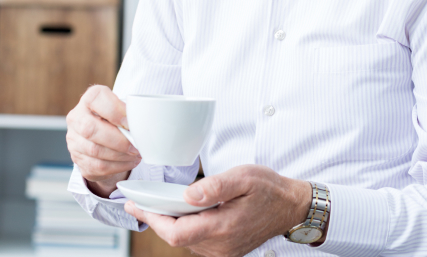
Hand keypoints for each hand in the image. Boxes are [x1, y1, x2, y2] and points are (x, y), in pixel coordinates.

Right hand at [66, 85, 141, 197]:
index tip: (130, 122)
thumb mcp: (122, 108)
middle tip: (135, 145)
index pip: (96, 99)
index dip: (115, 111)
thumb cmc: (116, 117)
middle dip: (118, 140)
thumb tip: (143, 123)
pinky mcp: (78, 160)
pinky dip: (117, 166)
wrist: (103, 134)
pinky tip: (128, 162)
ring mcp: (73, 140)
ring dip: (120, 156)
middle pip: (90, 129)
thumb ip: (130, 111)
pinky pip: (97, 167)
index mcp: (89, 99)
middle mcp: (77, 118)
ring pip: (94, 151)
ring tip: (136, 154)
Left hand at [124, 165, 311, 256]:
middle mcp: (220, 246)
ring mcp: (223, 251)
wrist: (290, 207)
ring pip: (185, 240)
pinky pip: (196, 241)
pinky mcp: (225, 250)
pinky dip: (184, 226)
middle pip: (177, 237)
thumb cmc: (269, 189)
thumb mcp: (245, 177)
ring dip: (170, 223)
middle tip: (139, 201)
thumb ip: (216, 186)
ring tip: (157, 203)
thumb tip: (188, 194)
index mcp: (222, 228)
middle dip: (156, 219)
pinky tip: (181, 212)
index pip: (176, 232)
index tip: (136, 205)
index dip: (153, 219)